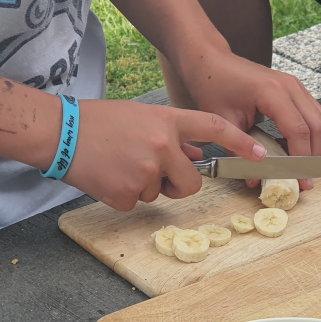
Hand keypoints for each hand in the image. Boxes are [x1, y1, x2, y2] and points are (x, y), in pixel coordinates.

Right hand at [62, 100, 265, 210]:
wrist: (59, 132)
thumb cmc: (100, 121)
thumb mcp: (142, 118)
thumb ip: (172, 135)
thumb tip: (196, 156)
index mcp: (166, 121)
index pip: (213, 128)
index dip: (239, 142)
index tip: (261, 154)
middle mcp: (161, 145)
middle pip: (192, 183)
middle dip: (179, 184)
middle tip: (155, 173)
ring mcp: (144, 171)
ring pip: (161, 194)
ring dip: (146, 187)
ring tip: (120, 165)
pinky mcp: (125, 194)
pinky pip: (137, 203)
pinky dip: (124, 195)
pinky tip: (108, 176)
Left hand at [181, 49, 320, 190]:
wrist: (212, 61)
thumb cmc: (214, 85)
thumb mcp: (222, 121)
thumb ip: (239, 150)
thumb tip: (255, 178)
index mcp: (272, 92)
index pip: (299, 131)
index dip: (302, 160)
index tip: (301, 182)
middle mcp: (290, 86)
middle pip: (318, 126)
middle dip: (313, 155)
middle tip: (303, 178)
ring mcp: (295, 85)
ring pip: (320, 120)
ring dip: (314, 145)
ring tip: (297, 165)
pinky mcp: (294, 89)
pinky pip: (312, 114)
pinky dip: (308, 134)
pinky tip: (290, 147)